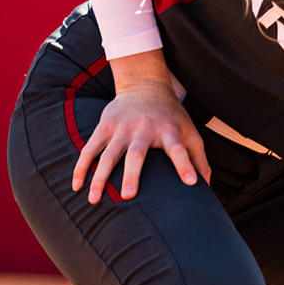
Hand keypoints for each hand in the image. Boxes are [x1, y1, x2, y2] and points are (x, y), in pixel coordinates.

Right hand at [71, 50, 210, 201]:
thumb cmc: (171, 117)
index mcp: (169, 131)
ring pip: (108, 154)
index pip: (179, 149)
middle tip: (128, 196)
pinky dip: (82, 166)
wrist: (145, 85)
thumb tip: (207, 188)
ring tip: (94, 199)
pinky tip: (76, 186)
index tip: (190, 183)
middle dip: (132, 174)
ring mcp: (122, 128)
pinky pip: (90, 148)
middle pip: (137, 153)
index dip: (185, 165)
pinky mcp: (104, 126)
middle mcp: (144, 129)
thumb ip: (198, 159)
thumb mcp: (190, 132)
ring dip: (100, 177)